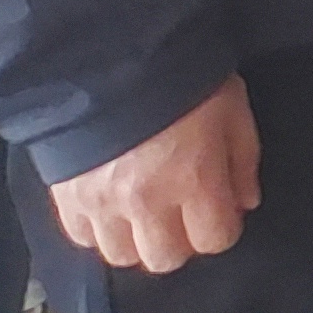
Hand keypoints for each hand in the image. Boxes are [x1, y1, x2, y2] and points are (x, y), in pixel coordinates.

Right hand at [49, 78, 257, 274]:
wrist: (113, 53)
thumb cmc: (183, 75)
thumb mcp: (232, 107)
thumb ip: (243, 159)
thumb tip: (245, 201)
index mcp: (193, 180)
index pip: (214, 239)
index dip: (222, 226)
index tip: (220, 208)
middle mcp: (146, 202)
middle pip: (165, 258)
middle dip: (181, 240)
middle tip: (183, 212)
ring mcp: (102, 203)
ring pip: (121, 256)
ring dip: (138, 239)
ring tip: (145, 211)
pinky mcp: (67, 197)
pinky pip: (82, 237)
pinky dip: (98, 228)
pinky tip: (111, 204)